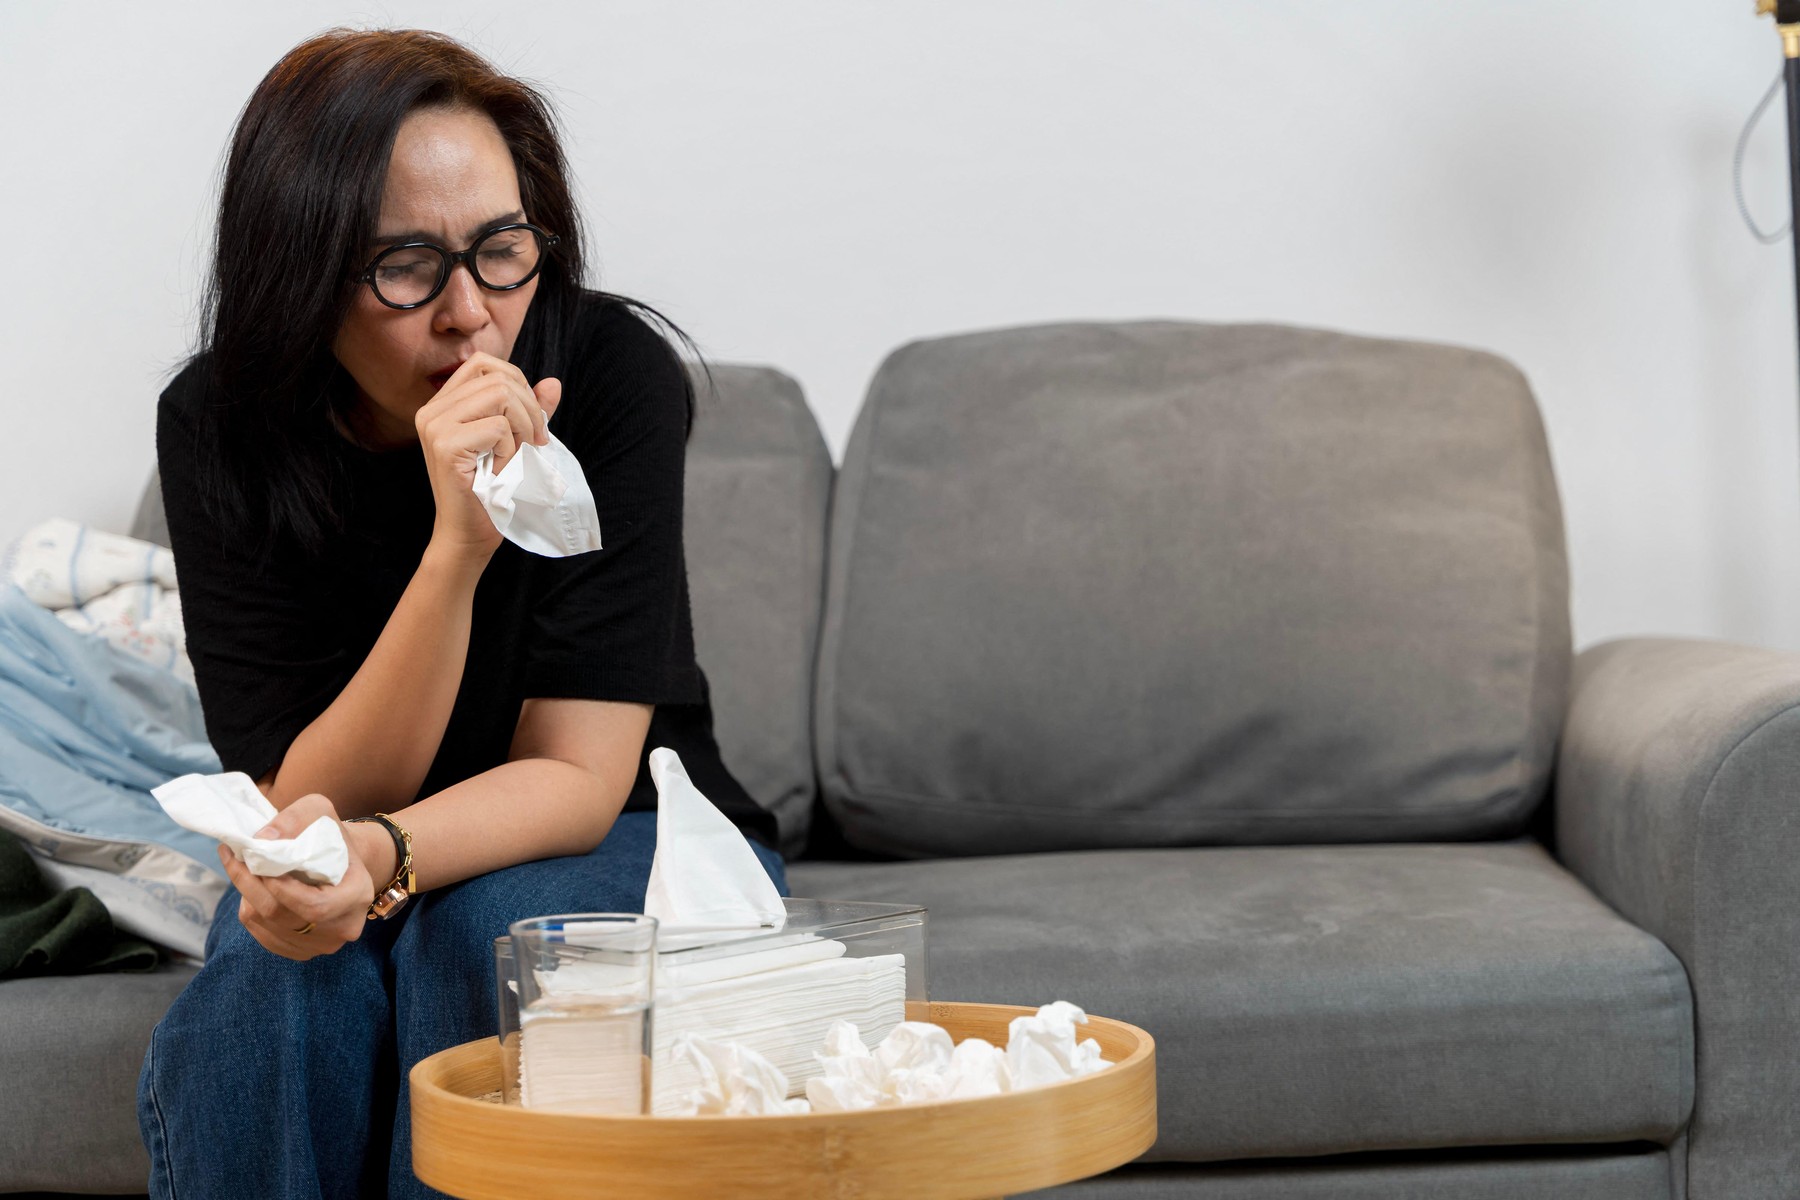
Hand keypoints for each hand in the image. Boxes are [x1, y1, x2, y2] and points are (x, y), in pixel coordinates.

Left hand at [218, 793, 380, 961]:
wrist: (344, 860)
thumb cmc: (331, 834)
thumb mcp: (319, 811)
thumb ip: (292, 819)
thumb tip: (261, 841)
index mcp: (357, 896)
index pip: (314, 905)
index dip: (280, 888)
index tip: (255, 859)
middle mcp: (344, 928)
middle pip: (282, 915)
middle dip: (251, 885)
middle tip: (234, 857)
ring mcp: (323, 945)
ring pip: (268, 926)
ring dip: (247, 897)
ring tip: (243, 870)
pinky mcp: (303, 951)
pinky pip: (264, 936)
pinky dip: (251, 912)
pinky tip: (253, 891)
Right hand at [414, 350, 563, 557]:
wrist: (468, 534)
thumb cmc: (491, 491)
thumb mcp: (514, 442)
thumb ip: (529, 411)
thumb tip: (553, 382)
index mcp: (442, 404)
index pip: (483, 363)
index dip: (517, 384)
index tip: (528, 420)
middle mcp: (431, 410)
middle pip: (497, 377)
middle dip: (529, 408)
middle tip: (533, 443)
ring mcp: (434, 426)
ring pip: (500, 395)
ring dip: (522, 427)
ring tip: (514, 456)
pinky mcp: (445, 446)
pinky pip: (498, 427)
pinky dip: (510, 450)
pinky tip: (500, 470)